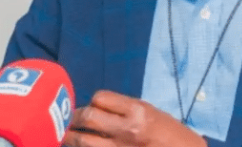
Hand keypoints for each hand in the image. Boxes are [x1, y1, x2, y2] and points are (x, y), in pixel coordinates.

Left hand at [64, 90, 207, 146]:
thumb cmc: (173, 136)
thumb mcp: (153, 114)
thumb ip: (126, 111)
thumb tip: (99, 110)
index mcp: (138, 111)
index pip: (100, 99)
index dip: (92, 103)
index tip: (91, 108)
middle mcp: (127, 129)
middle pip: (88, 117)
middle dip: (75, 119)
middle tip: (70, 122)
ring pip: (83, 142)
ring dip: (72, 138)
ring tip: (68, 137)